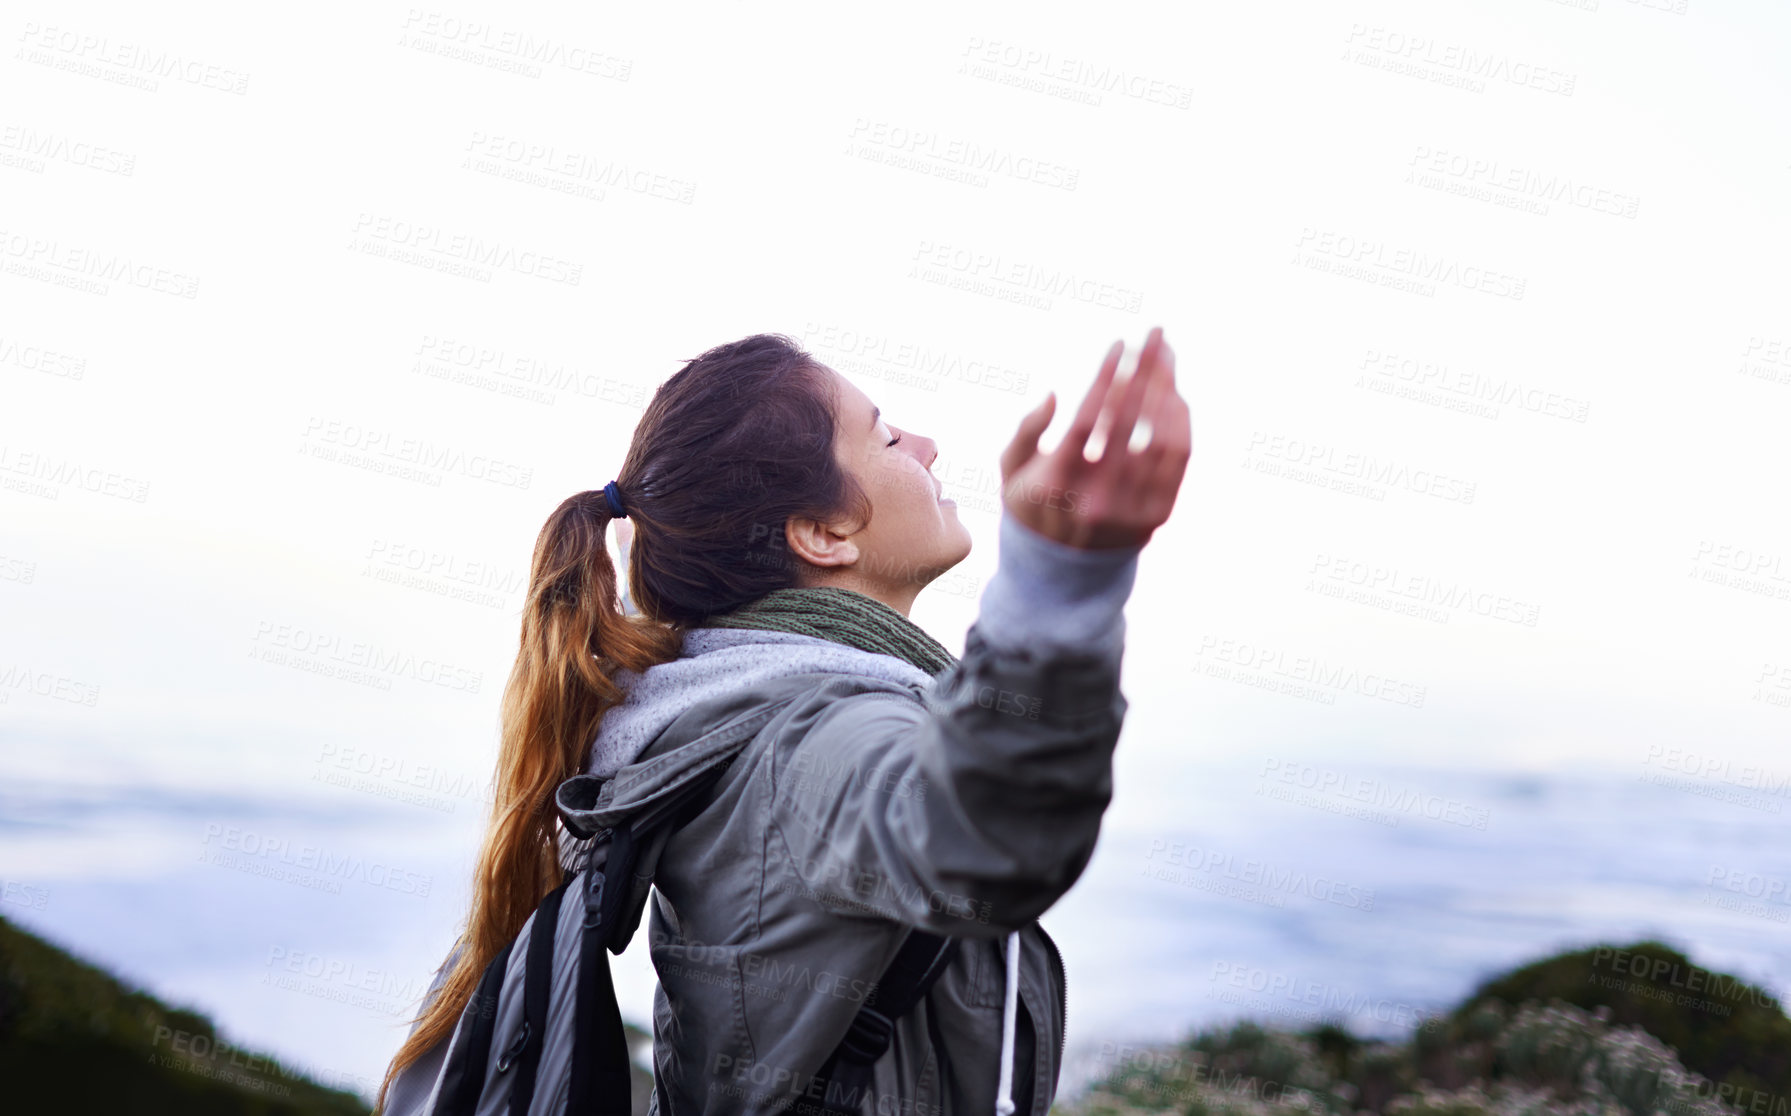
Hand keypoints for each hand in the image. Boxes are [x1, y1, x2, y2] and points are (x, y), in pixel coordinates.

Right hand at [998, 326, 1189, 549]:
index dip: (1108, 378)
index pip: (1089, 418)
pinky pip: (1177, 461)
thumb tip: (1054, 395)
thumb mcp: (1012, 472)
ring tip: (1166, 358)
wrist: (1063, 573)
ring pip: (1159, 437)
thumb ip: (1026, 432)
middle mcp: (1095, 496)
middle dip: (1145, 369)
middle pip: (1129, 419)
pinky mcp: (1156, 516)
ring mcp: (1129, 508)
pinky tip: (1175, 395)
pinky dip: (1180, 423)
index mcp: (1056, 482)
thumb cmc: (1034, 504)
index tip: (1120, 344)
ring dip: (1167, 390)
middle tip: (1155, 334)